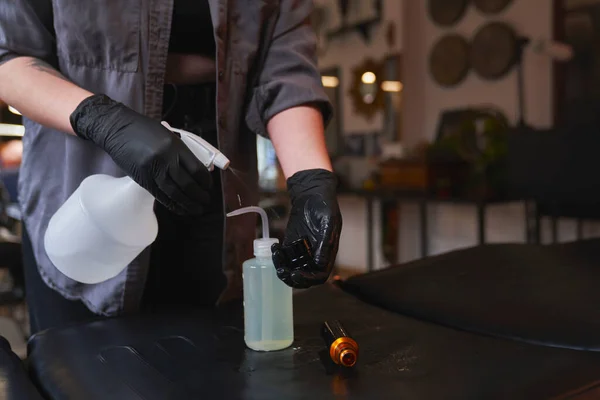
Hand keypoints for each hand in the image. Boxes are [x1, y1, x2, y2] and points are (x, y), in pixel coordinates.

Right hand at [70, 94, 210, 214]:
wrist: (116, 128)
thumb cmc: (144, 129)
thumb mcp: (168, 135)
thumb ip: (183, 151)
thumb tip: (200, 169)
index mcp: (174, 146)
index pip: (196, 169)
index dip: (205, 182)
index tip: (209, 187)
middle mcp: (165, 159)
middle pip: (187, 184)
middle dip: (199, 196)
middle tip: (206, 201)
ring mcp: (152, 170)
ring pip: (175, 193)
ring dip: (188, 204)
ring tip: (197, 209)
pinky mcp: (141, 179)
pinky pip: (160, 196)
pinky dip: (172, 204)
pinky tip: (181, 208)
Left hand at [272, 169, 341, 287]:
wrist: (312, 192)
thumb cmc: (325, 205)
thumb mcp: (328, 222)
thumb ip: (325, 243)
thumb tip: (320, 263)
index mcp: (327, 253)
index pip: (319, 275)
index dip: (309, 279)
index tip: (296, 274)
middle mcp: (315, 255)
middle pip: (305, 276)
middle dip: (293, 277)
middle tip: (282, 271)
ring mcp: (303, 250)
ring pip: (293, 268)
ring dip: (283, 269)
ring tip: (276, 259)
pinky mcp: (293, 243)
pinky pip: (285, 257)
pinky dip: (278, 257)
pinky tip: (275, 249)